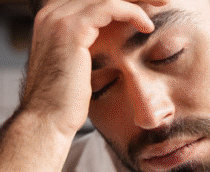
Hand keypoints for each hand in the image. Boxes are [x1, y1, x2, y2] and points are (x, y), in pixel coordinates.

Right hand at [20, 0, 166, 136]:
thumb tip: (114, 63)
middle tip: (161, 1)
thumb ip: (91, 55)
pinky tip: (147, 27)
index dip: (122, 1)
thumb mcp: (79, 71)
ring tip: (162, 6)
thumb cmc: (65, 104)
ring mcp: (59, 19)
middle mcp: (51, 13)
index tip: (148, 7)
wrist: (47, 121)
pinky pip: (110, 7)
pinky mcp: (72, 29)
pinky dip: (132, 13)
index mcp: (52, 19)